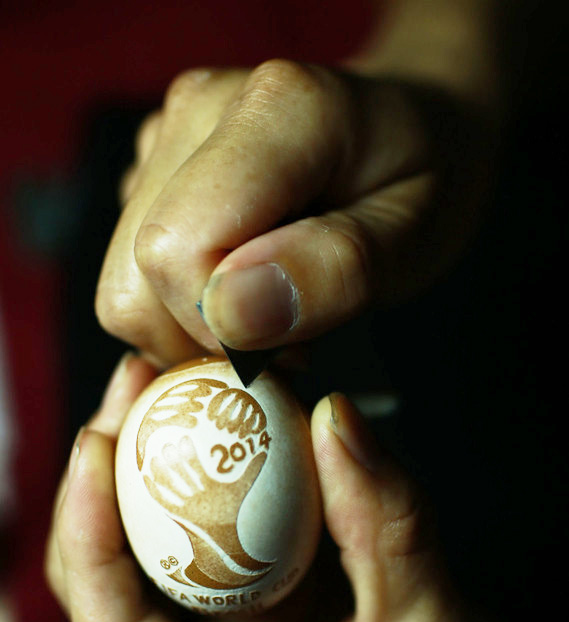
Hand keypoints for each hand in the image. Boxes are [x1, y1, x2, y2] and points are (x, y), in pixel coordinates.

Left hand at [46, 355, 564, 621]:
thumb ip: (385, 523)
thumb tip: (335, 419)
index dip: (88, 531)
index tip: (98, 444)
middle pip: (126, 578)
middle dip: (118, 477)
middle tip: (140, 387)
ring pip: (176, 550)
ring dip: (174, 468)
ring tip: (184, 389)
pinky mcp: (278, 612)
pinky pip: (239, 536)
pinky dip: (239, 479)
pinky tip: (248, 428)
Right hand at [95, 58, 492, 365]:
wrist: (415, 127)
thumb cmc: (425, 183)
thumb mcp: (415, 239)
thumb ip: (335, 269)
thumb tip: (230, 313)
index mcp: (275, 113)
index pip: (176, 250)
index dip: (220, 325)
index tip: (291, 342)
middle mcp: (198, 111)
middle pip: (135, 273)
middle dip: (203, 336)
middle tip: (286, 335)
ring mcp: (167, 135)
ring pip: (125, 282)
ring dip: (194, 325)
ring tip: (270, 307)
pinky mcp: (155, 166)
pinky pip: (135, 269)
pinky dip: (183, 303)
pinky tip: (244, 282)